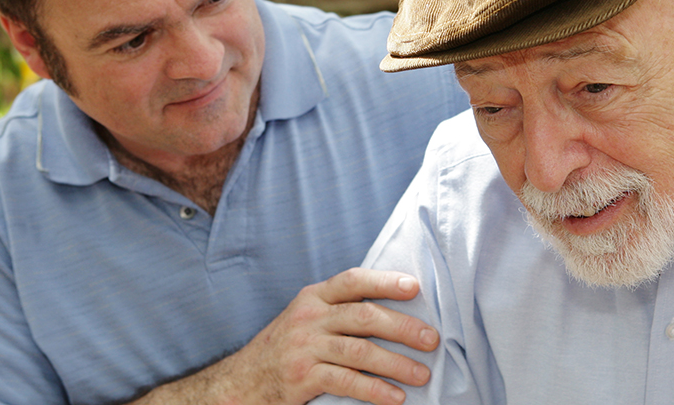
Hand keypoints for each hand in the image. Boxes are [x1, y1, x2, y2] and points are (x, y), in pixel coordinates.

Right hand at [200, 268, 438, 404]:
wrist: (241, 383)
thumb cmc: (286, 349)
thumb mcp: (308, 319)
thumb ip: (341, 311)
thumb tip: (398, 311)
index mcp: (314, 297)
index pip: (353, 280)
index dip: (385, 281)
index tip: (414, 287)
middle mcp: (309, 317)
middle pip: (364, 316)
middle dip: (403, 327)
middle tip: (432, 339)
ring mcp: (304, 348)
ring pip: (359, 351)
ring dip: (396, 363)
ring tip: (422, 374)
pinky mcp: (301, 378)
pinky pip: (346, 382)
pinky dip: (374, 390)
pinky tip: (394, 398)